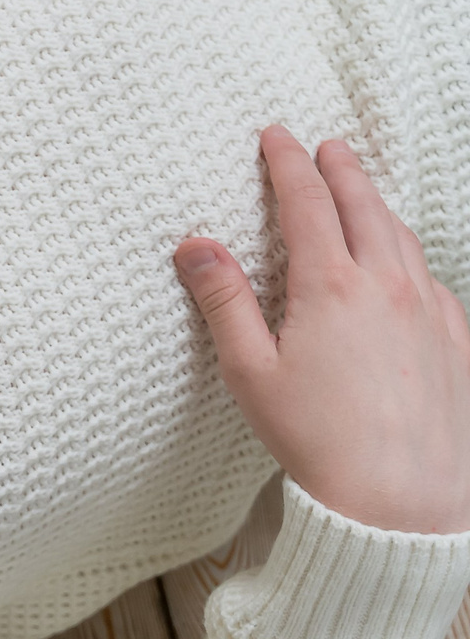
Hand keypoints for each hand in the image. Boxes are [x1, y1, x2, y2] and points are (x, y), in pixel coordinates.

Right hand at [176, 126, 469, 534]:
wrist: (402, 501)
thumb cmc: (318, 441)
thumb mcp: (249, 372)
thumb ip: (223, 301)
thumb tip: (194, 245)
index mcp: (331, 286)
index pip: (307, 203)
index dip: (288, 164)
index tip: (276, 137)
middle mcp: (387, 286)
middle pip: (364, 206)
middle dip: (341, 169)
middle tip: (325, 146)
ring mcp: (429, 311)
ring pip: (404, 237)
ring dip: (379, 205)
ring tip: (362, 192)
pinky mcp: (456, 341)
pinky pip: (432, 277)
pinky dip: (409, 253)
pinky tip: (402, 264)